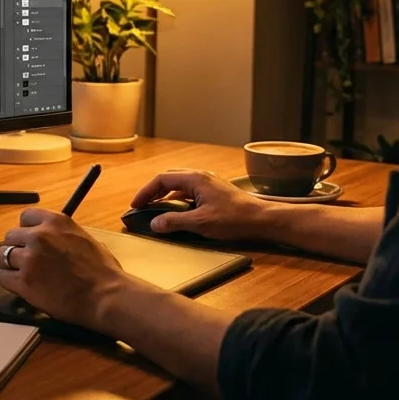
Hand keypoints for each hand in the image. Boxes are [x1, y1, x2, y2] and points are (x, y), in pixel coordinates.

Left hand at [0, 208, 124, 329]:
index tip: (30, 240)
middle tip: (28, 261)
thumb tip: (55, 238)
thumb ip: (64, 234)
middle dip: (18, 248)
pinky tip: (22, 287)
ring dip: (11, 265)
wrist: (106, 296)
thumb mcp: (85, 238)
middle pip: (11, 236)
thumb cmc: (103, 271)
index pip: (25, 216)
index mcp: (56, 222)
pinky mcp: (23, 281)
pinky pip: (3, 277)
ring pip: (2, 256)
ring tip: (23, 274)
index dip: (26, 230)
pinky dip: (10, 282)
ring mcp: (29, 258)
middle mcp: (39, 236)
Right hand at [129, 169, 275, 240]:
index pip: (161, 180)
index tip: (135, 205)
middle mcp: (201, 176)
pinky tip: (178, 212)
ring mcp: (209, 182)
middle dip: (153, 190)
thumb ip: (174, 222)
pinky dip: (178, 199)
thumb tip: (154, 223)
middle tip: (143, 205)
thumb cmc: (234, 219)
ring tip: (156, 208)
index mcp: (195, 179)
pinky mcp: (215, 191)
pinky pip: (190, 190)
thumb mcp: (200, 223)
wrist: (263, 220)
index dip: (145, 192)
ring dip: (166, 195)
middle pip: (169, 178)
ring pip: (180, 184)